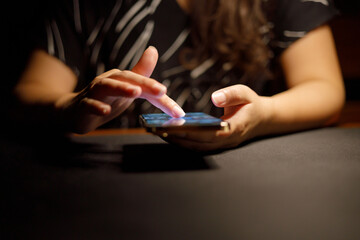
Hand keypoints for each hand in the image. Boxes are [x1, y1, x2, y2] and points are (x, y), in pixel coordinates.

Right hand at [56, 47, 184, 132]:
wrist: (76, 111)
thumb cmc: (106, 99)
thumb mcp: (127, 88)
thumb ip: (141, 74)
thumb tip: (153, 50)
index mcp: (122, 79)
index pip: (145, 85)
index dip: (162, 97)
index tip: (178, 111)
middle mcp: (109, 81)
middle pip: (127, 79)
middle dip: (145, 84)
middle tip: (162, 91)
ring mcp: (95, 92)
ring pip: (107, 86)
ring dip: (121, 88)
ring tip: (135, 93)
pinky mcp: (83, 105)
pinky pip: (89, 104)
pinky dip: (96, 106)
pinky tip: (105, 111)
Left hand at [161, 85, 271, 150]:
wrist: (262, 118)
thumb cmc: (252, 104)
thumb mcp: (245, 93)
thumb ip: (231, 95)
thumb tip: (215, 97)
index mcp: (235, 128)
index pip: (212, 134)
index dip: (194, 133)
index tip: (176, 128)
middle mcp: (227, 140)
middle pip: (200, 144)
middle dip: (180, 139)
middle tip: (160, 130)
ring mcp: (222, 145)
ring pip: (198, 147)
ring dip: (179, 142)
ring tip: (161, 132)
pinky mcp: (217, 144)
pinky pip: (199, 146)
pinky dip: (185, 142)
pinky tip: (171, 134)